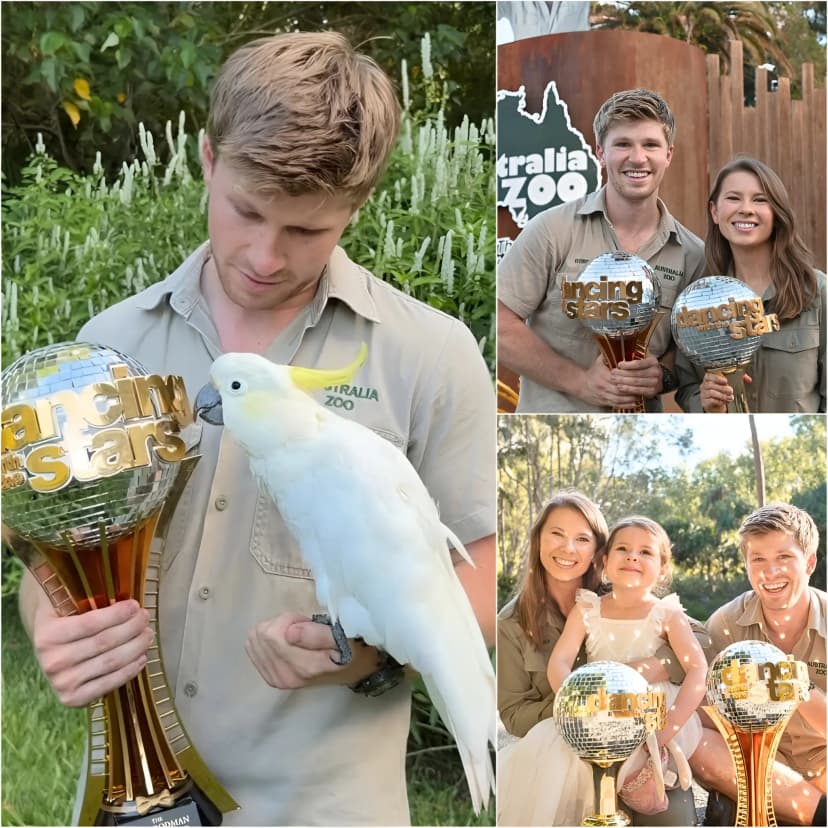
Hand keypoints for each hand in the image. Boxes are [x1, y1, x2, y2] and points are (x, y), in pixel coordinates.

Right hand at [33, 599, 152, 707]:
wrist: (48, 649)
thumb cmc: (64, 618)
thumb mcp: (66, 601)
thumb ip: (86, 592)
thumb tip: (121, 581)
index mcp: (47, 634)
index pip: (91, 623)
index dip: (118, 614)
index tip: (135, 605)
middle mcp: (52, 661)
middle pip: (106, 642)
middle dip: (133, 627)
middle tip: (145, 618)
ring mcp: (62, 683)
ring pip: (112, 662)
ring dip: (137, 647)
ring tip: (148, 635)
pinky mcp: (73, 699)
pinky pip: (110, 683)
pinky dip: (130, 670)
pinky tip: (141, 657)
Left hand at [246, 612, 380, 689]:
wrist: (350, 670)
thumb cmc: (348, 648)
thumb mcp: (342, 637)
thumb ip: (317, 634)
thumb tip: (288, 633)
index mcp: (303, 667)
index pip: (272, 634)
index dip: (289, 619)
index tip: (307, 622)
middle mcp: (285, 677)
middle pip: (261, 635)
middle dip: (281, 623)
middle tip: (302, 627)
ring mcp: (275, 680)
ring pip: (255, 639)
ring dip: (274, 630)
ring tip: (296, 634)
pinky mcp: (270, 678)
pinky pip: (252, 648)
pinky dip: (268, 639)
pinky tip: (286, 642)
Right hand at [580, 355, 640, 408]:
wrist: (580, 384)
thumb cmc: (593, 372)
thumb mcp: (599, 361)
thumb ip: (610, 355)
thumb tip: (621, 346)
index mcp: (604, 376)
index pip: (619, 378)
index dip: (629, 379)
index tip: (639, 377)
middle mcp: (603, 387)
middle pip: (620, 390)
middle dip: (632, 390)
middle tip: (643, 388)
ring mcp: (603, 396)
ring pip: (620, 399)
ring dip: (631, 398)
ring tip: (641, 395)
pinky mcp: (604, 402)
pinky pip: (617, 405)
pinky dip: (626, 405)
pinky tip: (634, 403)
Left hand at [611, 355, 661, 402]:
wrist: (655, 378)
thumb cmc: (643, 367)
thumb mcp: (641, 359)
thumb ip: (632, 357)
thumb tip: (618, 356)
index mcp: (653, 361)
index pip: (638, 363)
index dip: (627, 365)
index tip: (619, 365)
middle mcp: (656, 372)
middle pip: (636, 373)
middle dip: (622, 373)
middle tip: (613, 373)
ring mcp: (656, 382)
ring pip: (636, 382)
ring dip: (623, 381)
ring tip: (614, 380)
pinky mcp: (653, 391)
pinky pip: (638, 391)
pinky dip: (628, 389)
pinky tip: (620, 387)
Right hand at [700, 371, 750, 411]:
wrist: (717, 404)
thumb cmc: (722, 392)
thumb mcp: (730, 383)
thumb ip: (739, 378)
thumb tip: (747, 379)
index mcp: (709, 378)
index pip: (709, 375)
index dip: (717, 378)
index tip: (725, 381)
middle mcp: (705, 385)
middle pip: (711, 384)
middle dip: (722, 388)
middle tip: (730, 391)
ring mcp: (704, 394)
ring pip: (711, 393)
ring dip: (722, 395)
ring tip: (729, 397)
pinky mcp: (705, 402)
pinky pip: (711, 400)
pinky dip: (719, 401)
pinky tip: (724, 401)